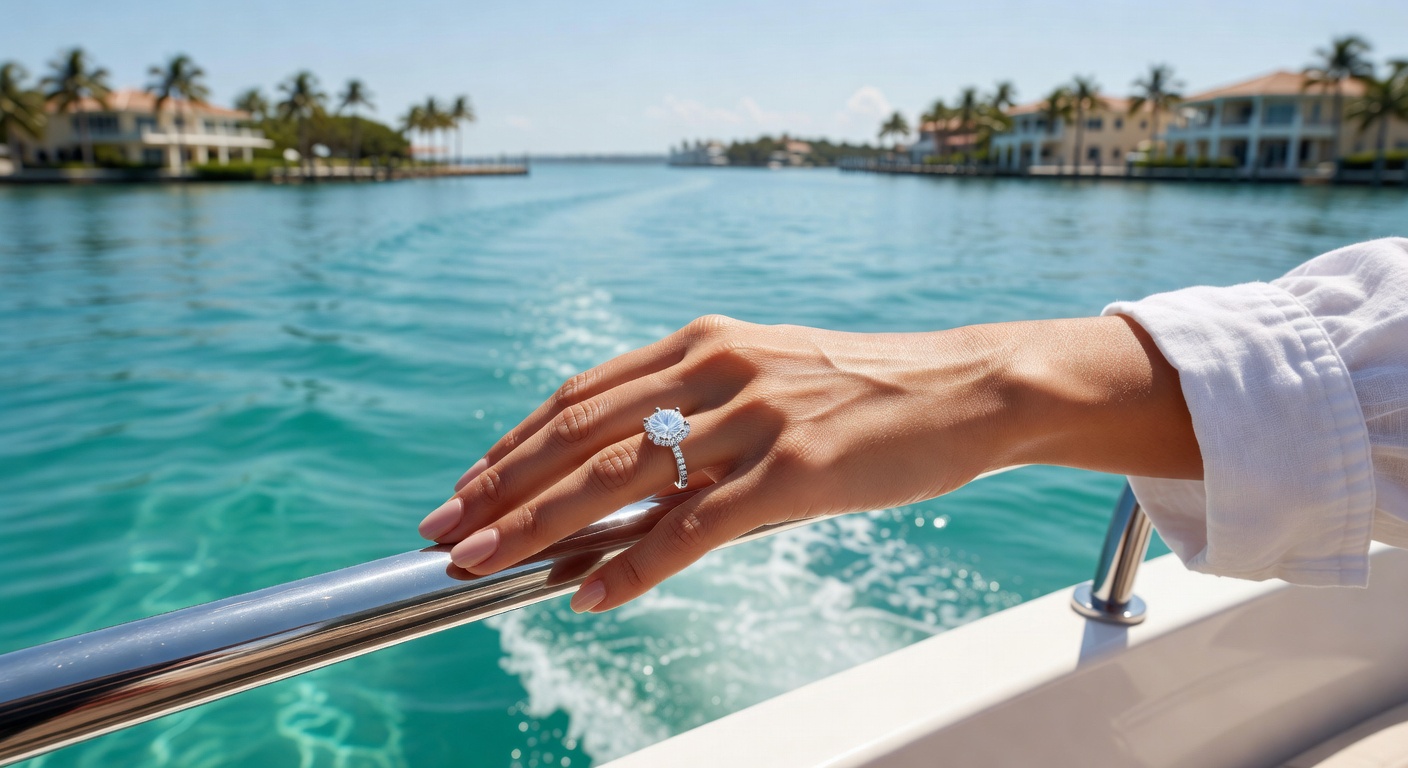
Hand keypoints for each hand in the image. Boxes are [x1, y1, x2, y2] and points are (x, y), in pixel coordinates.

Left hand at [418, 314, 1198, 612]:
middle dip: (500, 486)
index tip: (468, 483)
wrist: (967, 386)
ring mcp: (753, 417)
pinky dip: (633, 567)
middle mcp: (715, 368)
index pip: (580, 396)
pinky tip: (590, 596)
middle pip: (580, 432)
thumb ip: (694, 419)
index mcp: (701, 343)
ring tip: (485, 562)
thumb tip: (625, 491)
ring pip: (621, 478)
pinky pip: (693, 528)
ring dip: (540, 525)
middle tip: (444, 529)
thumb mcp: (767, 381)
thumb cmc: (863, 390)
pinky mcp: (793, 470)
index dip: (515, 443)